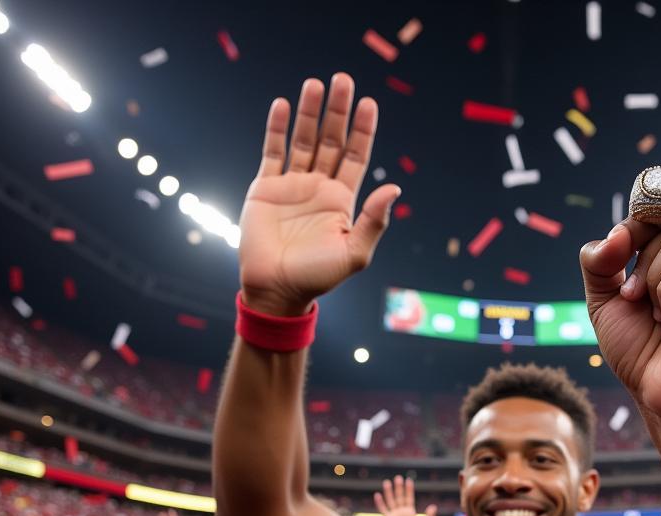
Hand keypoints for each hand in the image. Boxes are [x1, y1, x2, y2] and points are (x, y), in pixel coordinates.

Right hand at [239, 74, 400, 316]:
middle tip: (342, 80)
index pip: (357, 157)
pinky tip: (283, 105)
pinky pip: (273, 152)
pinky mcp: (266, 188)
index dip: (364, 130)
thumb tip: (394, 187)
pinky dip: (277, 129)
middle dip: (337, 111)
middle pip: (331, 140)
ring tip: (315, 83)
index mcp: (343, 201)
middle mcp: (319, 188)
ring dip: (308, 112)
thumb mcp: (354, 253)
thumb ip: (374, 222)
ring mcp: (292, 186)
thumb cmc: (318, 277)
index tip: (369, 103)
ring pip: (302, 140)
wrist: (276, 290)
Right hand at [373, 476, 435, 515]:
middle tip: (398, 477)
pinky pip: (383, 510)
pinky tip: (377, 495)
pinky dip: (380, 503)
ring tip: (387, 482)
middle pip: (399, 497)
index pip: (409, 497)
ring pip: (391, 501)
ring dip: (389, 492)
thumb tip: (433, 506)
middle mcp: (402, 512)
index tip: (408, 480)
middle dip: (399, 488)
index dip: (409, 489)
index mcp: (410, 512)